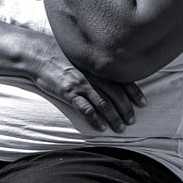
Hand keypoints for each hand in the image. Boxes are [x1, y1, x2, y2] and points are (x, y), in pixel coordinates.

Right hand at [29, 38, 145, 131]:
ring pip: (104, 104)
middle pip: (116, 94)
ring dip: (114, 118)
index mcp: (97, 66)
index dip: (134, 92)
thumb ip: (93, 66)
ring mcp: (81, 84)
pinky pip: (86, 109)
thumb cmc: (57, 53)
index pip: (122, 80)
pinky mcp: (68, 92)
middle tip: (132, 121)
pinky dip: (96, 119)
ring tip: (120, 128)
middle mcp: (93, 75)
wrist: (38, 54)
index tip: (144, 103)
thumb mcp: (80, 56)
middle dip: (126, 109)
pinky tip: (101, 127)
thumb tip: (104, 75)